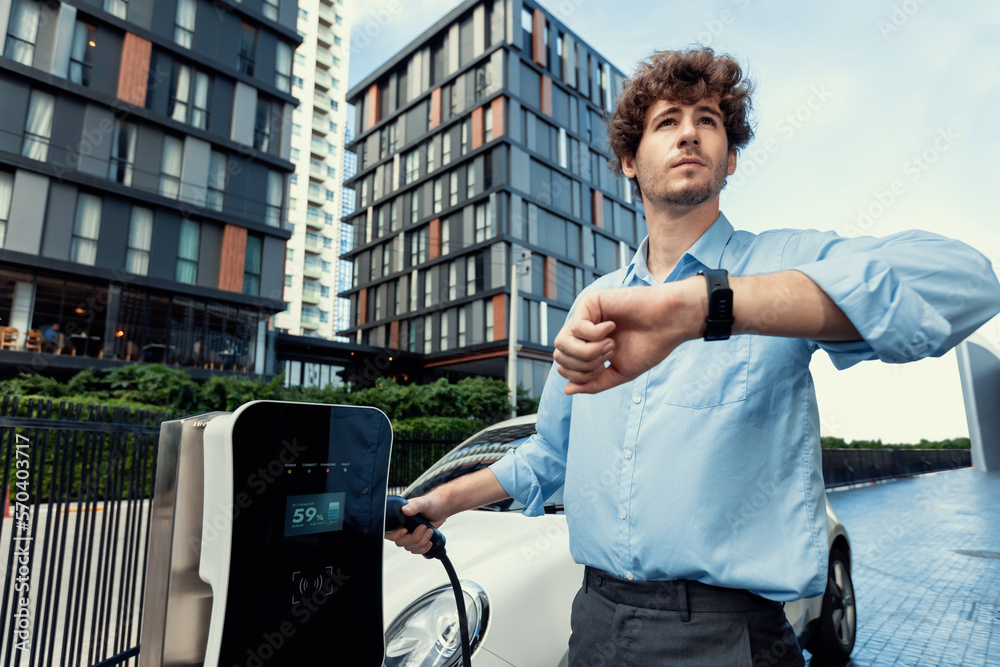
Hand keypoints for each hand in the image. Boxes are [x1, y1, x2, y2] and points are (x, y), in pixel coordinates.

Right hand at [384, 492, 449, 556]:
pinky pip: (416, 550)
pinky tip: (429, 541)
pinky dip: (423, 548)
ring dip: (421, 542)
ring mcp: (410, 535)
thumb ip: (415, 505)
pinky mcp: (417, 540)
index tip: (405, 530)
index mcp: (400, 518)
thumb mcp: (423, 503)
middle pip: (400, 542)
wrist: (442, 509)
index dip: (395, 535)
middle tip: (424, 527)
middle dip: (414, 538)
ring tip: (430, 531)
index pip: (389, 532)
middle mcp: (402, 527)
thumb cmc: (432, 503)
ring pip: (409, 547)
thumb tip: (405, 510)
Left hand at [553, 279, 705, 393]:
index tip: (606, 366)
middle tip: (610, 354)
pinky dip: (596, 334)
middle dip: (585, 365)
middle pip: (559, 356)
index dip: (582, 375)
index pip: (564, 367)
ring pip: (562, 343)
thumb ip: (594, 383)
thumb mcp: (619, 373)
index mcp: (587, 346)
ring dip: (589, 351)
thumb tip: (566, 390)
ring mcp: (584, 315)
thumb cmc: (649, 345)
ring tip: (610, 344)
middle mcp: (581, 330)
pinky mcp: (589, 302)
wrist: (668, 323)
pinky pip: (576, 327)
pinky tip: (612, 326)